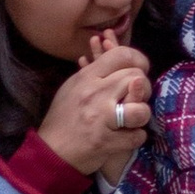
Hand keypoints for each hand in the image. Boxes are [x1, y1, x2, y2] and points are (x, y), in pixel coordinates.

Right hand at [36, 41, 153, 178]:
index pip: (121, 55)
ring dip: (142, 115)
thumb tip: (109, 43)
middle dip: (144, 89)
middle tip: (137, 99)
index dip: (138, 60)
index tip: (140, 71)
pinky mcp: (105, 141)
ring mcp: (100, 118)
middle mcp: (95, 94)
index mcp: (87, 78)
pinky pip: (136, 135)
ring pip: (140, 109)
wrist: (50, 151)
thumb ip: (94, 68)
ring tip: (135, 119)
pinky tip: (129, 136)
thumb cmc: (64, 117)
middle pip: (136, 78)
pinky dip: (136, 137)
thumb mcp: (74, 86)